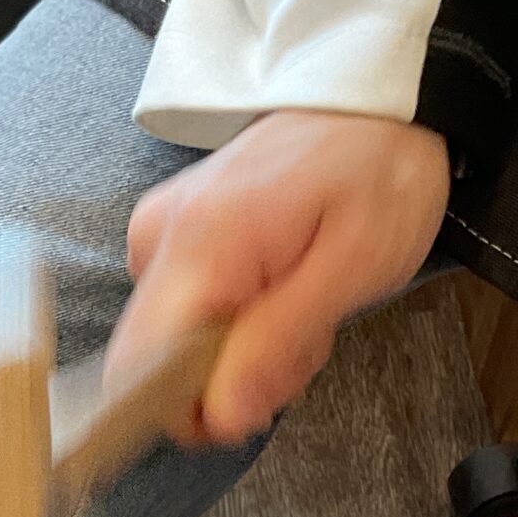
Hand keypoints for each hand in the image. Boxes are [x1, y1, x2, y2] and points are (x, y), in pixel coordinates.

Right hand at [105, 110, 450, 447]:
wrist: (379, 100)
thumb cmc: (378, 169)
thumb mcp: (353, 266)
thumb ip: (278, 344)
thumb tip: (217, 416)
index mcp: (197, 245)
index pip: (138, 370)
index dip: (195, 406)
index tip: (261, 390)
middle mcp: (158, 239)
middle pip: (157, 367)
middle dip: (232, 379)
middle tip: (303, 337)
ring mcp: (160, 236)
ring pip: (178, 349)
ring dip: (246, 354)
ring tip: (304, 306)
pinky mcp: (173, 238)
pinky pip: (189, 317)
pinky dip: (241, 325)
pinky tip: (285, 293)